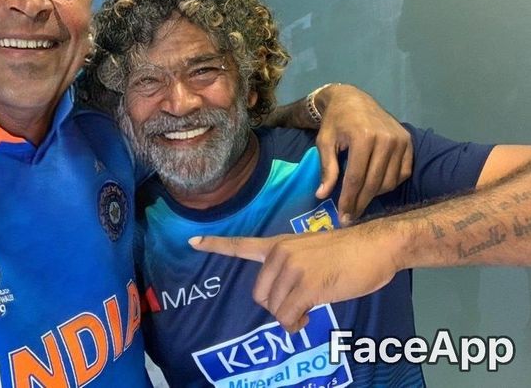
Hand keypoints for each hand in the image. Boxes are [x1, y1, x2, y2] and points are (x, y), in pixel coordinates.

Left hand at [189, 226, 401, 331]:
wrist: (375, 245)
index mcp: (278, 244)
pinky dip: (296, 325)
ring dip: (290, 318)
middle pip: (260, 296)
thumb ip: (291, 267)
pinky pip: (288, 317)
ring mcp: (291, 268)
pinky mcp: (306, 285)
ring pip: (275, 309)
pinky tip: (309, 318)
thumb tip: (283, 297)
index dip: (215, 245)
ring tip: (309, 310)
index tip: (192, 241)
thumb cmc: (349, 252)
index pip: (241, 244)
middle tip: (299, 306)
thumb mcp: (311, 252)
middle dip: (277, 307)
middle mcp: (279, 254)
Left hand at [315, 84, 412, 221]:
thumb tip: (322, 195)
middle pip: (374, 183)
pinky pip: (402, 173)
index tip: (343, 217)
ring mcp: (400, 141)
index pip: (356, 178)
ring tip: (361, 199)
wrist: (353, 99)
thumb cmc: (335, 122)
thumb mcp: (325, 142)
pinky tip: (376, 186)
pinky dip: (390, 183)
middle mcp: (386, 139)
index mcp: (363, 137)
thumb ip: (327, 169)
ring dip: (375, 195)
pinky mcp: (409, 142)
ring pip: (389, 181)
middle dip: (361, 203)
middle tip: (351, 217)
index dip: (349, 200)